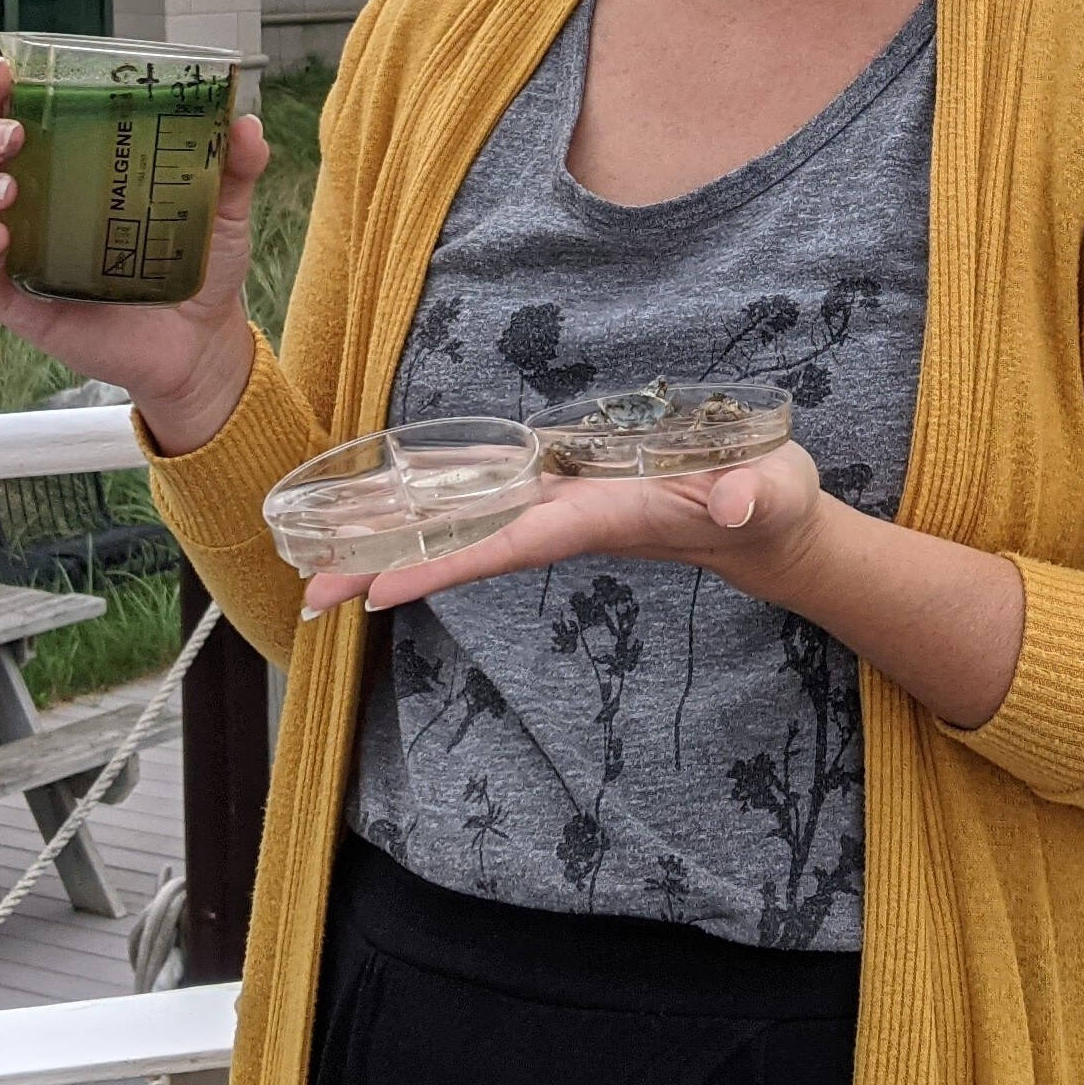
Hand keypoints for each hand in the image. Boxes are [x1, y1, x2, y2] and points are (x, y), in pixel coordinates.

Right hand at [0, 54, 270, 452]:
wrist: (202, 343)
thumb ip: (235, 165)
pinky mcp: (14, 301)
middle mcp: (32, 201)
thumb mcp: (222, 210)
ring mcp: (17, 250)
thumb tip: (245, 122)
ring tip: (8, 189)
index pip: (12, 114)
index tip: (7, 71)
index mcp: (69, 164)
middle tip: (15, 136)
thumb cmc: (199, 266)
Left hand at [301, 439, 831, 617]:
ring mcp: (564, 505)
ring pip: (470, 522)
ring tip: (325, 562)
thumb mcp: (771, 495)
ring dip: (401, 539)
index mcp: (603, 518)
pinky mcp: (570, 488)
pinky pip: (491, 495)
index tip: (381, 589)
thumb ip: (755, 496)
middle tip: (311, 595)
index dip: (447, 561)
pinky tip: (401, 500)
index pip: (511, 543)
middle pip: (468, 544)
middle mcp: (568, 518)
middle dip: (393, 566)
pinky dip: (441, 502)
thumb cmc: (772, 507)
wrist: (771, 526)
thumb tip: (736, 501)